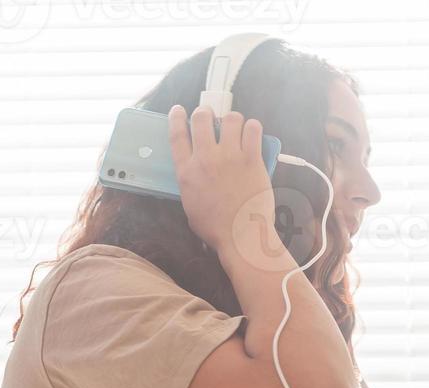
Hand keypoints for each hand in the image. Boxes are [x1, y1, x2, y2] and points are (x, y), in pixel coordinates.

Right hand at [167, 104, 276, 258]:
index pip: (176, 135)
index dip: (176, 118)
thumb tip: (195, 175)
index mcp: (186, 172)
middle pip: (201, 118)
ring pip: (230, 118)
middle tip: (212, 117)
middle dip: (206, 113)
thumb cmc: (216, 229)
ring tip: (236, 128)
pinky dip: (252, 127)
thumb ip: (190, 185)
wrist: (241, 236)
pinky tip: (252, 133)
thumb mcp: (190, 207)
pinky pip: (252, 129)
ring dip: (232, 119)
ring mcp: (229, 156)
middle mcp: (205, 159)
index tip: (179, 110)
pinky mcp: (251, 159)